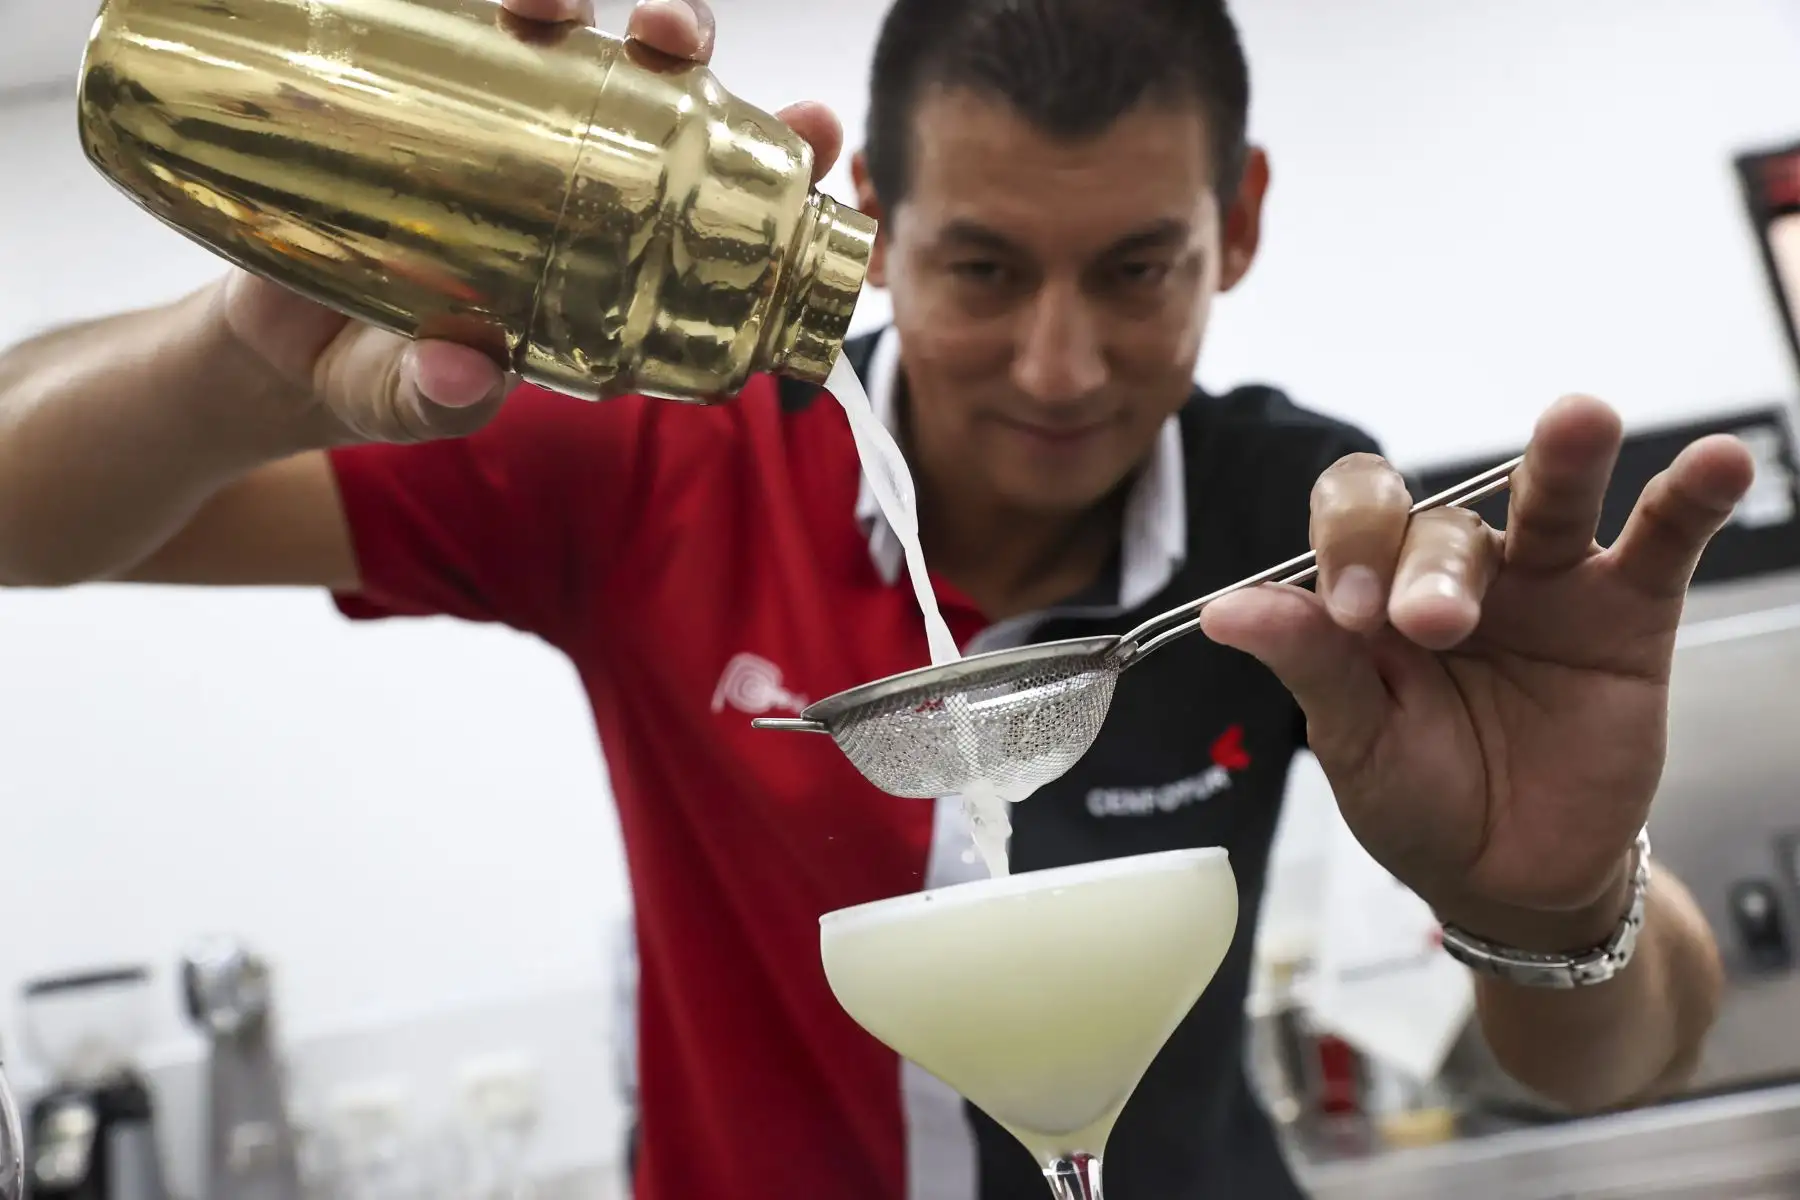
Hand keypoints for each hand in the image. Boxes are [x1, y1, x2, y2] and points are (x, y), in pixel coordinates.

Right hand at [212, 0, 841, 444]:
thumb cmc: (375, 379)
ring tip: (550, 3)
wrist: (272, 343)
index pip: (716, 211)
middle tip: (676, 40)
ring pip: (572, 46)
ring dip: (577, 5)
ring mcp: (506, 131)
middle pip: (659, 100)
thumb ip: (435, 399)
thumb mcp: (405, 404)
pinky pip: (468, 28)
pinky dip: (491, 1)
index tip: (816, 125)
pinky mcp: (431, 91)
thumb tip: (460, 371)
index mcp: (614, 266)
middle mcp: (575, 184)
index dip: (774, 165)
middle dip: (688, 52)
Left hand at [1201, 396, 1756, 950]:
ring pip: (1548, 501)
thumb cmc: (1420, 799)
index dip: (1351, 544)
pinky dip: (1690, 500)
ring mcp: (1546, 582)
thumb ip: (1310, 666)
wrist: (1514, 875)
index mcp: (1376, 591)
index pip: (1357, 519)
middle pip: (1442, 521)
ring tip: (1581, 419)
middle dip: (1432, 566)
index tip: (1352, 612)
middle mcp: (1457, 570)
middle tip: (1432, 625)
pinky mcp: (1628, 610)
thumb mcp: (1356, 742)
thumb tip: (1225, 612)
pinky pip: (1662, 541)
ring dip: (1562, 460)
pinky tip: (1716, 461)